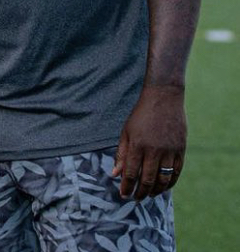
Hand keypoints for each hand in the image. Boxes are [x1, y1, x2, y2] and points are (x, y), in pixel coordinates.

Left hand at [112, 83, 186, 199]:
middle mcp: (154, 150)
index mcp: (137, 145)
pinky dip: (170, 182)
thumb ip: (121, 154)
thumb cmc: (141, 115)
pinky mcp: (181, 150)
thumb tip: (115, 174)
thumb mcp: (126, 132)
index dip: (127, 186)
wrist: (163, 99)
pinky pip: (177, 172)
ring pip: (164, 179)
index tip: (124, 195)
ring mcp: (169, 151)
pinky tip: (164, 187)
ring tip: (149, 195)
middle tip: (136, 198)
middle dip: (140, 192)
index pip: (131, 173)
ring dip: (156, 191)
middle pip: (148, 179)